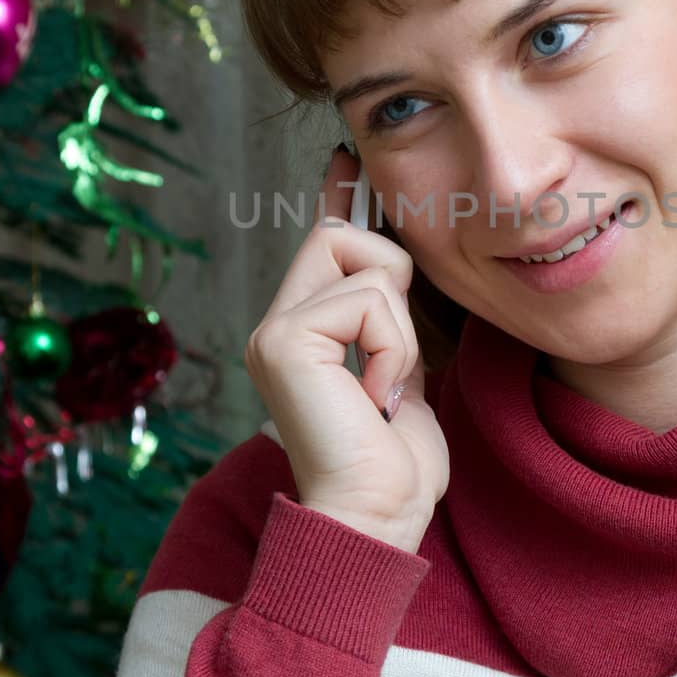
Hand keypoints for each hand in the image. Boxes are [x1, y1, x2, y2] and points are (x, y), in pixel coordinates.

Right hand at [243, 148, 449, 552]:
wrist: (374, 519)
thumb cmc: (393, 466)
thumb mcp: (402, 374)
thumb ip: (389, 322)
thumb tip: (395, 270)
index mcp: (304, 332)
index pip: (321, 244)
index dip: (338, 198)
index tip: (345, 157)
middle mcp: (279, 325)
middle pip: (340, 235)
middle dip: (391, 280)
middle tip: (394, 358)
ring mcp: (275, 330)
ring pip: (363, 262)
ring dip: (399, 329)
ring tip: (386, 390)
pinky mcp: (285, 340)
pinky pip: (369, 301)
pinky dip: (394, 349)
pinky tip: (378, 399)